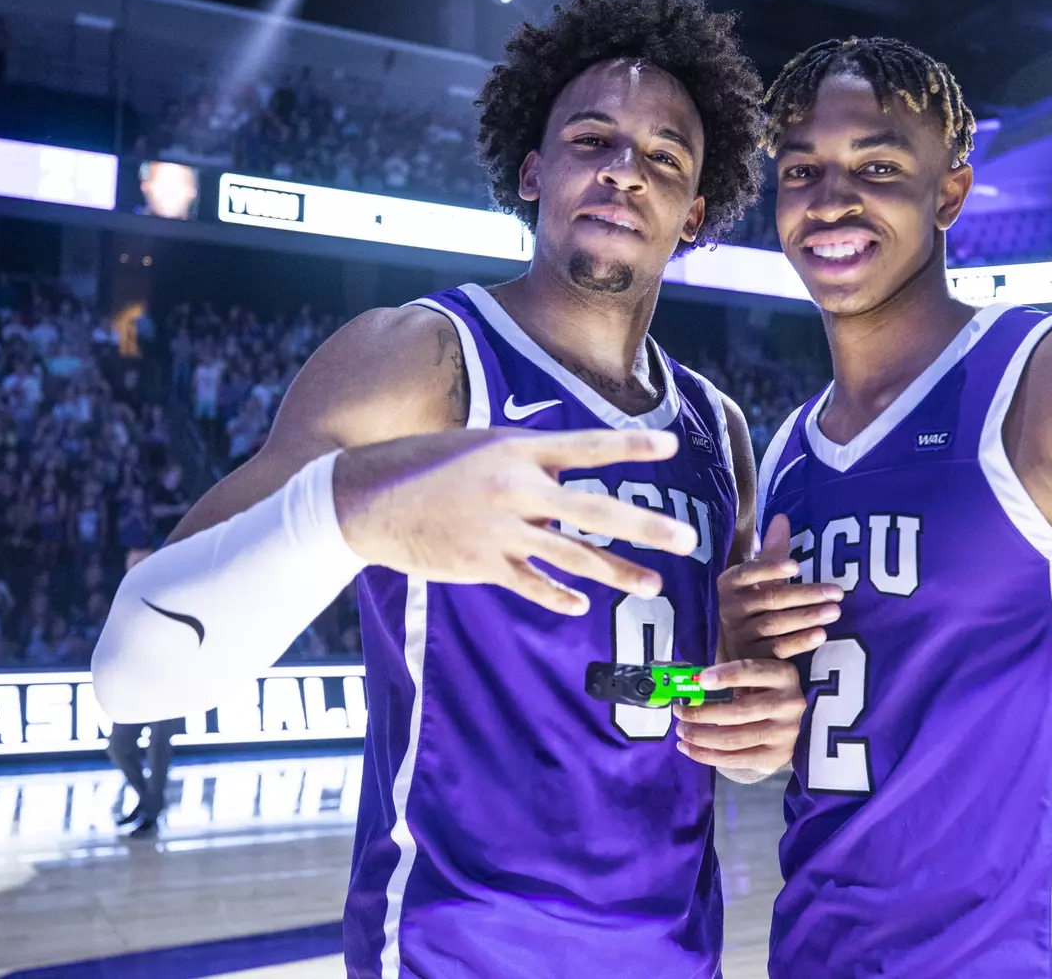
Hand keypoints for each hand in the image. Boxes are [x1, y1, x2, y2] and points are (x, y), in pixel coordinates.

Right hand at [335, 427, 696, 613]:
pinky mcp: (482, 564)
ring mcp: (500, 530)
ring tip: (652, 585)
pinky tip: (583, 606)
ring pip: (573, 557)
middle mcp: (515, 488)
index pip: (587, 447)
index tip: (671, 447)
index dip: (630, 447)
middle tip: (687, 538)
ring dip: (617, 573)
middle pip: (596, 510)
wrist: (364, 497)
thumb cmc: (426, 464)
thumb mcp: (480, 445)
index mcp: (517, 450)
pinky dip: (559, 596)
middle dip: (646, 526)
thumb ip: (529, 460)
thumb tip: (568, 475)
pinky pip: (532, 585)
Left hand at [673, 658, 804, 775]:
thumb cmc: (760, 692)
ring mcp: (787, 732)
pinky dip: (707, 755)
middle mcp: (790, 703)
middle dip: (702, 713)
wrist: (784, 723)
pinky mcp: (778, 755)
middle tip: (679, 712)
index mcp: (784, 675)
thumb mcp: (751, 677)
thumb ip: (727, 677)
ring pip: (734, 738)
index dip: (726, 675)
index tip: (700, 680)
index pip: (752, 672)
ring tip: (682, 731)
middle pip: (739, 711)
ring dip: (700, 736)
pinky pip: (736, 759)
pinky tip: (689, 749)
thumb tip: (690, 684)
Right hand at [719, 514, 842, 659]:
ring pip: (775, 624)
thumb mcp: (756, 580)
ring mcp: (739, 636)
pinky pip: (777, 650)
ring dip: (807, 617)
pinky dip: (800, 642)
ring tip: (835, 611)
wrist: (734, 653)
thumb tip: (782, 518)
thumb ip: (770, 552)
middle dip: (805, 594)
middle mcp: (729, 609)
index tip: (795, 565)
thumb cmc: (750, 607)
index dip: (770, 568)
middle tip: (837, 592)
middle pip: (769, 599)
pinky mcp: (751, 659)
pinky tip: (822, 636)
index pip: (748, 572)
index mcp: (729, 584)